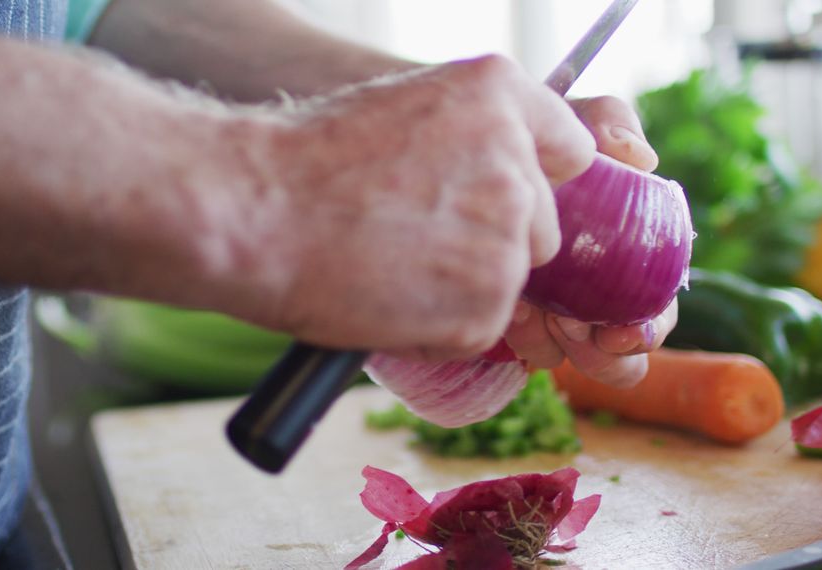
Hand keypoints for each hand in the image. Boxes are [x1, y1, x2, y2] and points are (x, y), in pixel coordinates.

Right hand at [243, 55, 595, 359]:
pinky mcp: (487, 302)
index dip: (531, 184)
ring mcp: (508, 232)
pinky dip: (435, 330)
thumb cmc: (303, 164)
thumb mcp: (401, 112)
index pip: (567, 148)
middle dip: (489, 243)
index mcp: (498, 91)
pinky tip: (381, 300)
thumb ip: (469, 139)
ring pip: (507, 281)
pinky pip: (477, 328)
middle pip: (539, 225)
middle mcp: (518, 159)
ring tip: (384, 269)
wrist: (254, 213)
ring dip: (457, 290)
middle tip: (412, 241)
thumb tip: (497, 186)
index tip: (495, 203)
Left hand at [504, 96, 675, 386]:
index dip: (648, 332)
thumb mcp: (573, 119)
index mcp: (633, 256)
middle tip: (577, 330)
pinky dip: (518, 334)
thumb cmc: (535, 136)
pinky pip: (520, 344)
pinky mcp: (507, 313)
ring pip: (567, 356)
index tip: (624, 332)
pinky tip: (508, 308)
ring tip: (537, 315)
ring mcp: (551, 306)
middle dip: (604, 355)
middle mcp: (597, 291)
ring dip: (558, 347)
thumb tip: (641, 158)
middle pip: (619, 352)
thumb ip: (609, 123)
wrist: (466, 145)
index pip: (656, 310)